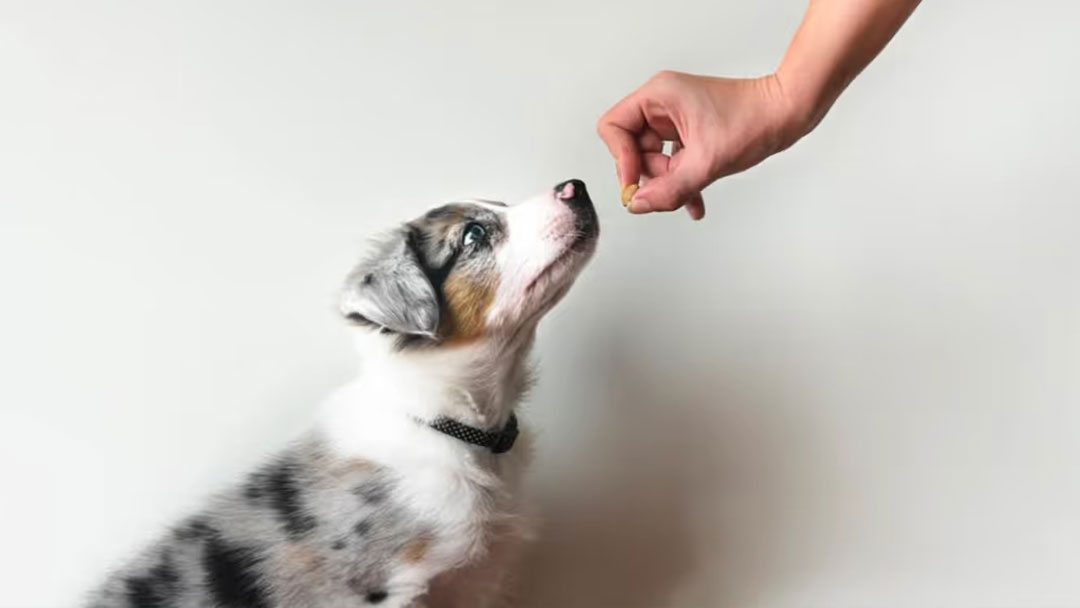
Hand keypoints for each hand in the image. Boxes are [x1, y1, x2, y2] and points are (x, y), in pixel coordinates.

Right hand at [597, 71, 804, 219]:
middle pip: (632, 148)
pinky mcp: (689, 131)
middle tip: (673, 186)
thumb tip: (638, 205)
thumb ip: (669, 188)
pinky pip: (672, 160)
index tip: (636, 185)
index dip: (620, 159)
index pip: (614, 127)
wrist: (787, 114)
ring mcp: (675, 117)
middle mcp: (662, 103)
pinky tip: (695, 202)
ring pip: (653, 159)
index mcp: (658, 95)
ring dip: (669, 182)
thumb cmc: (754, 120)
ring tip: (692, 192)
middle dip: (652, 174)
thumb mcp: (707, 162)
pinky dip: (681, 180)